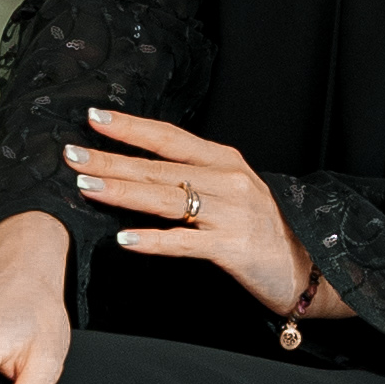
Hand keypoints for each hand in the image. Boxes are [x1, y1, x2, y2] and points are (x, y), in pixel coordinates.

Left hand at [63, 109, 329, 320]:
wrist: (313, 266)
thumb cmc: (265, 231)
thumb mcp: (233, 192)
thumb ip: (194, 180)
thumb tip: (139, 174)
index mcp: (225, 161)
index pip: (168, 138)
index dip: (130, 127)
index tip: (94, 117)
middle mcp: (227, 180)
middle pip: (157, 168)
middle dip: (110, 160)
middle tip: (71, 155)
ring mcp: (231, 213)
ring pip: (165, 199)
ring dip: (121, 192)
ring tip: (86, 187)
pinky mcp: (234, 247)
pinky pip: (185, 242)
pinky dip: (153, 240)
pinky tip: (124, 239)